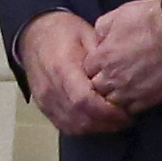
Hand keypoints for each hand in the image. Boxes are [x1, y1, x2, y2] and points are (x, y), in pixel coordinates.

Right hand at [18, 8, 128, 137]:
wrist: (35, 34)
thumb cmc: (64, 32)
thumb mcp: (88, 35)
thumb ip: (104, 57)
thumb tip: (124, 76)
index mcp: (62, 68)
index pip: (84, 100)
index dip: (107, 112)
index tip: (125, 112)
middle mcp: (50, 88)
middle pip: (80, 118)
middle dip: (106, 123)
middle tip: (126, 119)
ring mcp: (45, 99)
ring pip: (73, 126)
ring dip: (96, 128)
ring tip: (115, 122)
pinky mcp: (43, 106)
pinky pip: (64, 125)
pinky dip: (83, 128)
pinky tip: (97, 122)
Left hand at [86, 0, 161, 119]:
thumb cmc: (152, 20)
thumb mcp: (119, 14)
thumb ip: (102, 29)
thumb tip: (98, 40)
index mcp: (102, 57)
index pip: (86, 71)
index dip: (95, 67)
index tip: (104, 63)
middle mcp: (112, 78)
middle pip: (96, 90)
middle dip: (101, 84)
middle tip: (114, 77)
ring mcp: (130, 91)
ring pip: (111, 104)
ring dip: (115, 97)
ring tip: (125, 89)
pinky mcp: (148, 100)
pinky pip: (130, 111)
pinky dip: (131, 106)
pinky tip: (137, 96)